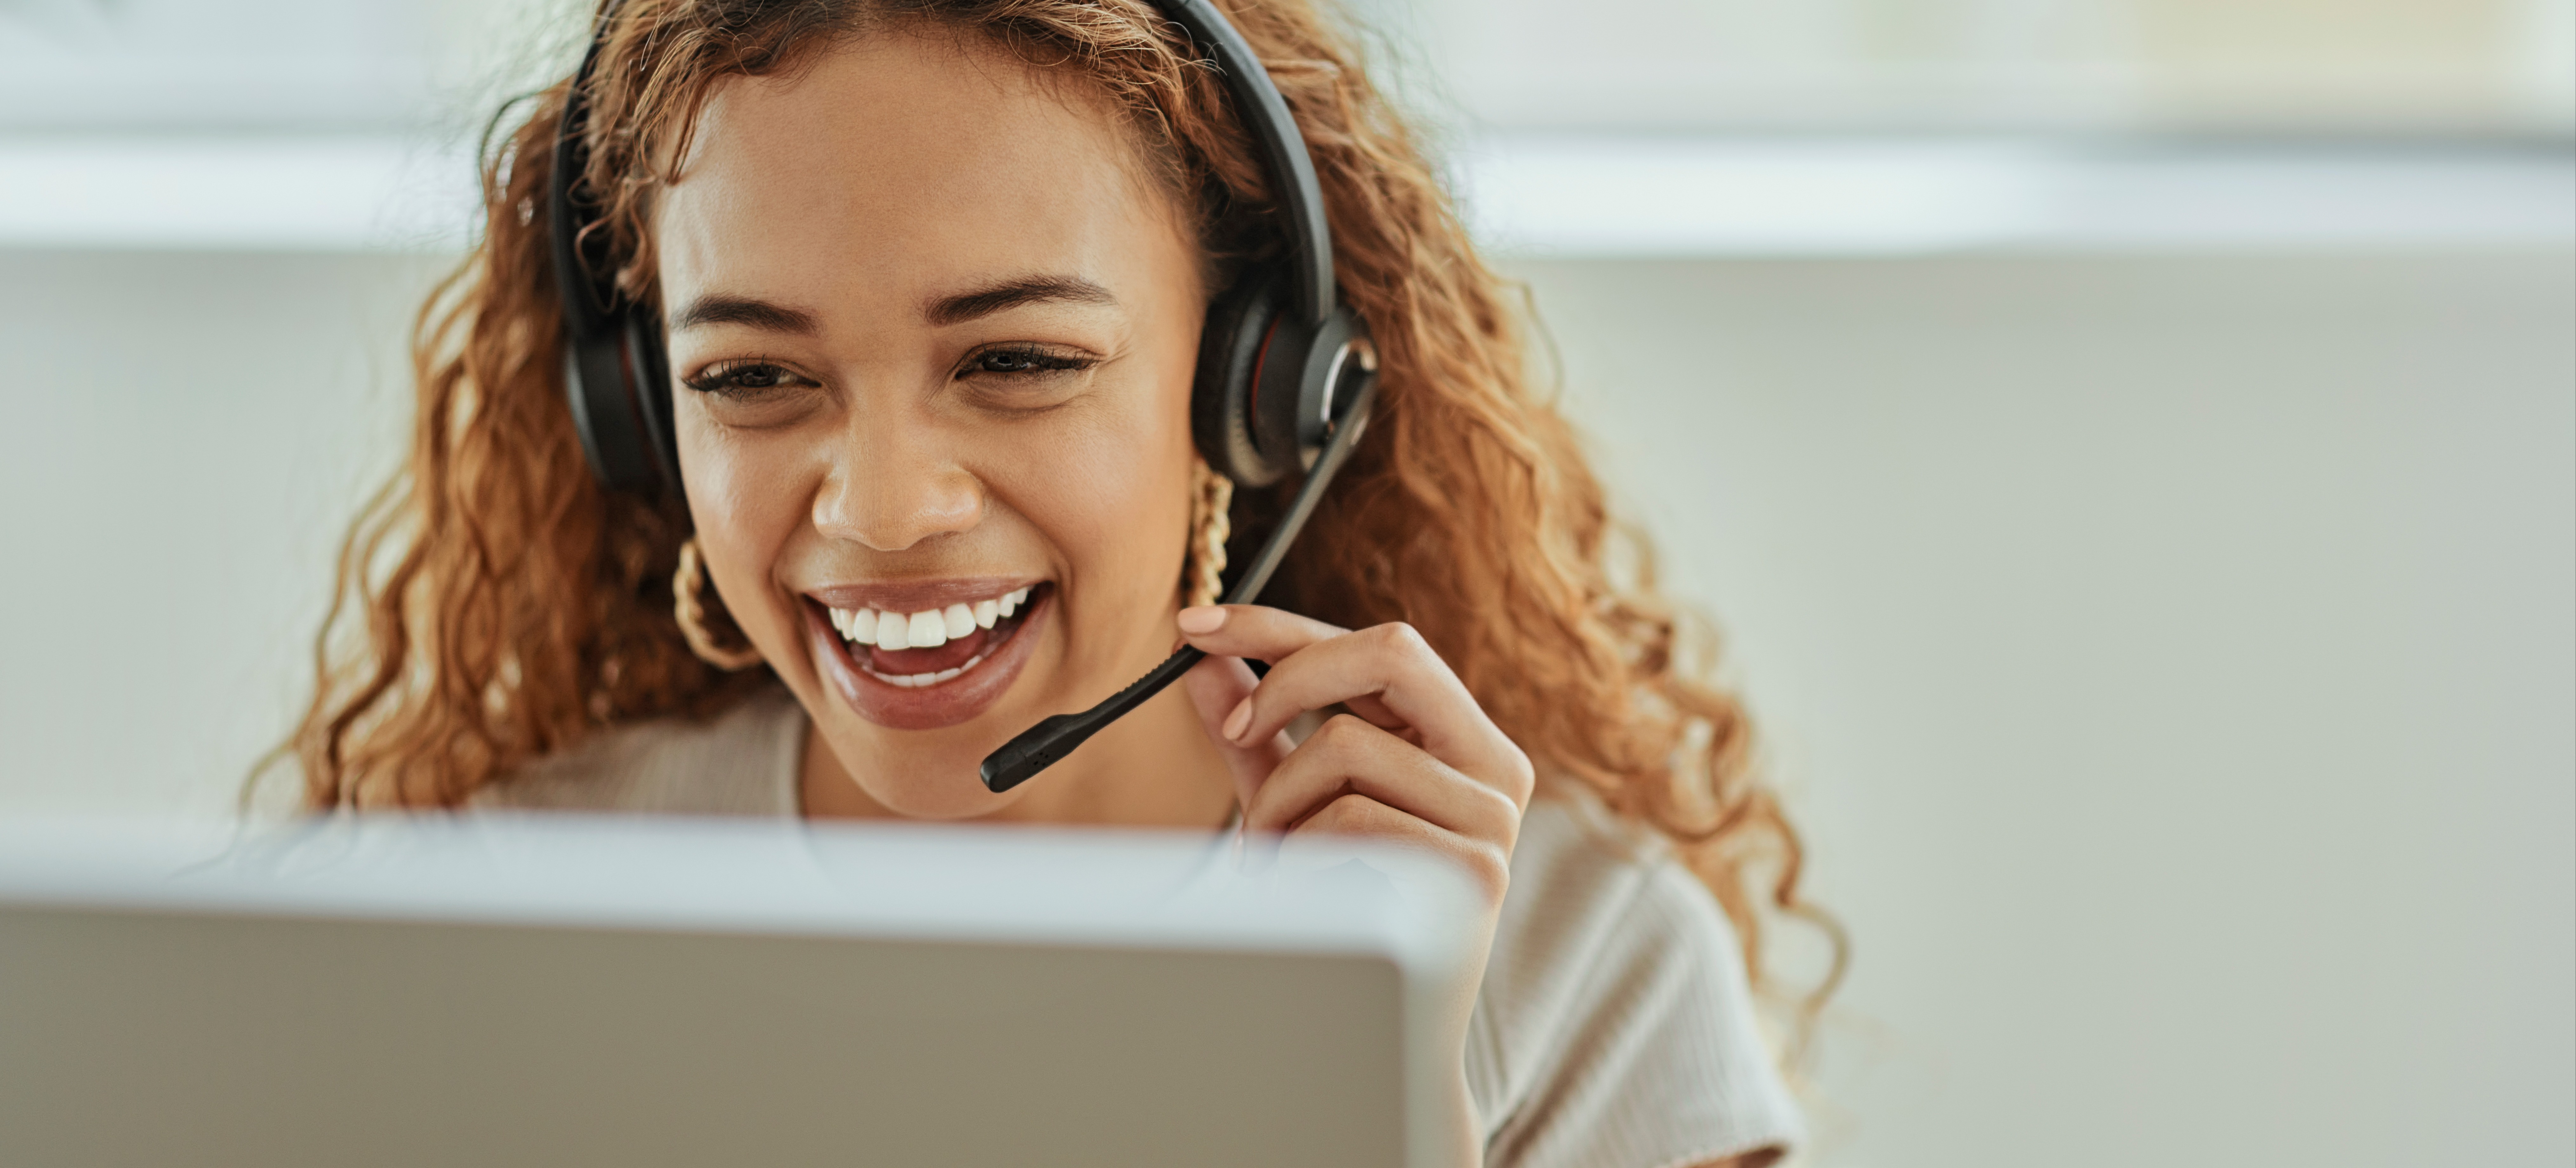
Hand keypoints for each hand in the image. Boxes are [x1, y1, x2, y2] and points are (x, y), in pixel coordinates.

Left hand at [1176, 604, 1533, 1165]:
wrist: (1387, 1016)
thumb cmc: (1344, 897)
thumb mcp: (1294, 798)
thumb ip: (1257, 730)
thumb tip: (1202, 660)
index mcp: (1464, 736)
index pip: (1380, 642)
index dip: (1282, 625)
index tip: (1197, 626)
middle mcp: (1496, 764)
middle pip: (1389, 650)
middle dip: (1288, 679)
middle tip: (1237, 730)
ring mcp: (1494, 817)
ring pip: (1348, 743)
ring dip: (1282, 797)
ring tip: (1276, 852)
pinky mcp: (1475, 870)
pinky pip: (1352, 817)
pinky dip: (1304, 847)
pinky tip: (1311, 886)